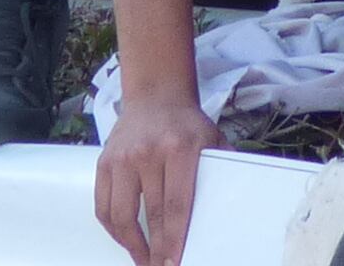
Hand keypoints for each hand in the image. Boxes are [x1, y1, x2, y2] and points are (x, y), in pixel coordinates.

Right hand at [97, 86, 217, 265]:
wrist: (156, 95)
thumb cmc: (187, 124)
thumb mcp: (212, 139)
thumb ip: (224, 169)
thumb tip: (240, 203)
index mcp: (179, 148)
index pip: (176, 205)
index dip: (174, 239)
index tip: (174, 262)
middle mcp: (147, 153)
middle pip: (151, 215)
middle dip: (156, 249)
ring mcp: (122, 158)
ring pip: (121, 215)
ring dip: (132, 245)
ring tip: (144, 260)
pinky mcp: (104, 163)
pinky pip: (103, 206)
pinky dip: (113, 229)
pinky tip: (126, 240)